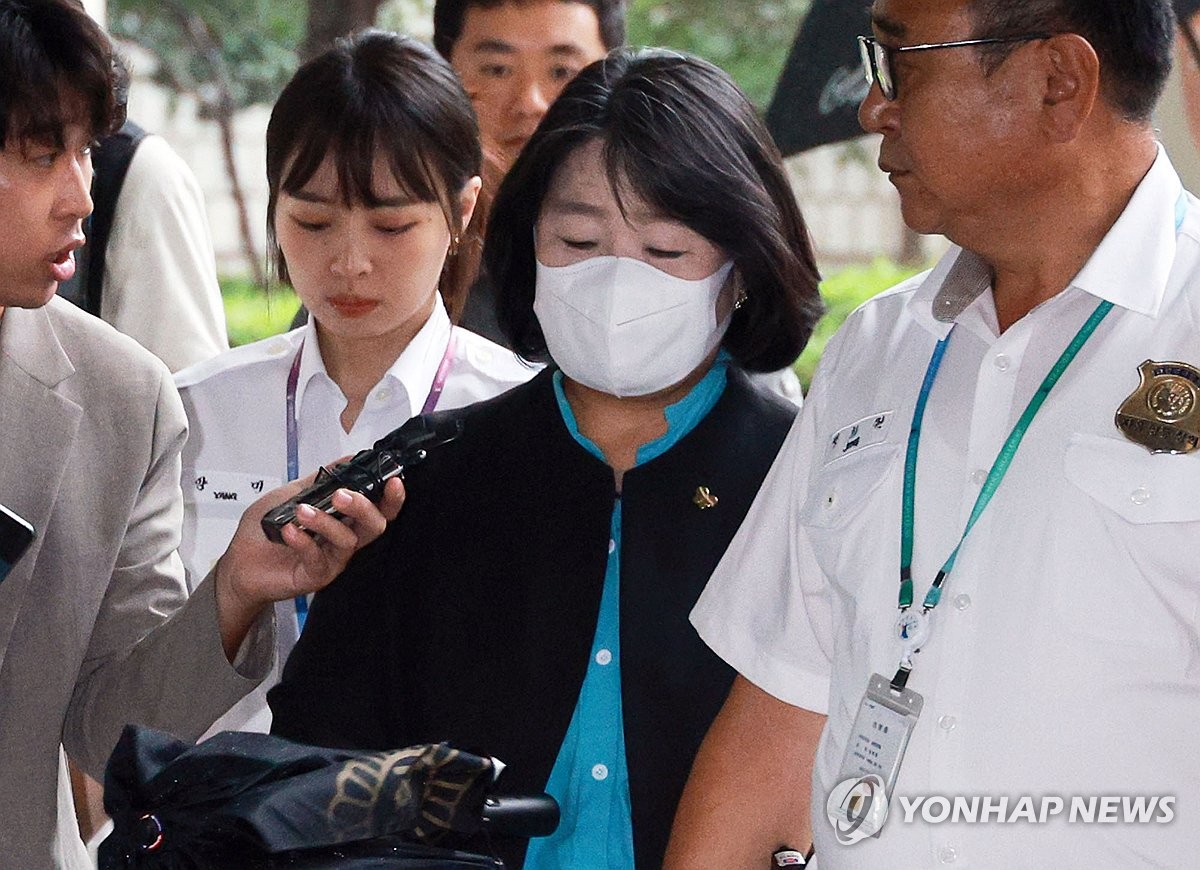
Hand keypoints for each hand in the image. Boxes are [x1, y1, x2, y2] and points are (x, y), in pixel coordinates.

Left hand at [212, 468, 405, 659]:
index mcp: (343, 520)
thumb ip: (320, 479)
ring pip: (348, 540)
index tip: (392, 481)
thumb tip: (348, 458)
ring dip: (326, 521)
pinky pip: (319, 558)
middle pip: (374, 525)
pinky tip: (288, 531)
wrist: (238, 563)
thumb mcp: (291, 494)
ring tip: (301, 511)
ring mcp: (332, 559)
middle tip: (341, 495)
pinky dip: (304, 541)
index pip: (378, 509)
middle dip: (363, 506)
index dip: (391, 498)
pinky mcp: (316, 576)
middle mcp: (343, 539)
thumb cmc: (264, 531)